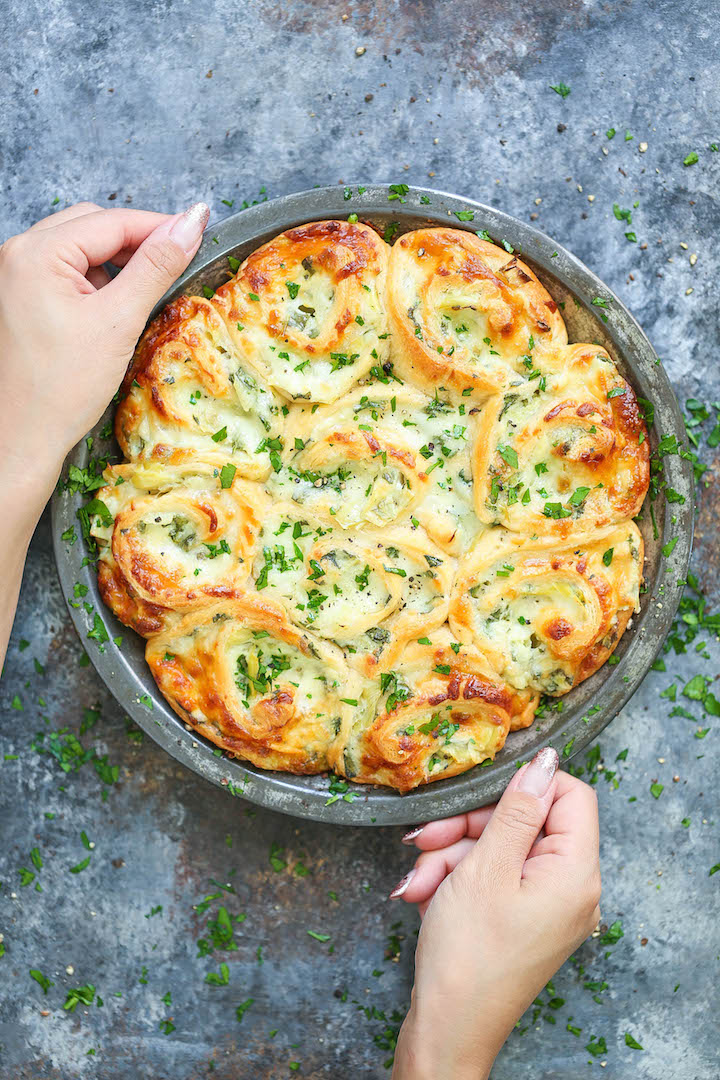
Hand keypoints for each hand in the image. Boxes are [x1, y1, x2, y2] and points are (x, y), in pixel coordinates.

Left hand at [0, 199, 208, 665]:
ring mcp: (14, 276)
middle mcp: (18, 254)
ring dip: (116, 262)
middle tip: (178, 264)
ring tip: (144, 293)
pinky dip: (95, 281)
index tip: (200, 233)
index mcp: (37, 252)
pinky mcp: (19, 298)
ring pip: (79, 248)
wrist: (22, 437)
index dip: (160, 226)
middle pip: (92, 226)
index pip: (111, 221)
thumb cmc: (62, 388)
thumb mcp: (119, 321)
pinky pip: (65, 272)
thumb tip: (192, 222)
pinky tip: (113, 309)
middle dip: (136, 241)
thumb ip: (157, 266)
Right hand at [390, 748, 600, 1079]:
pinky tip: (424, 894)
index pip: (571, 795)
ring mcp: (546, 905)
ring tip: (418, 881)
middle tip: (427, 839)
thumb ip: (517, 809)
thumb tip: (544, 762)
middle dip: (469, 826)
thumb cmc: (468, 956)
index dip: (526, 785)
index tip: (478, 794)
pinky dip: (456, 878)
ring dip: (451, 855)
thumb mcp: (486, 868)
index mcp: (576, 873)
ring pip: (500, 847)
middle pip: (527, 820)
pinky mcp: (522, 918)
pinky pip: (493, 876)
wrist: (448, 1029)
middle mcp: (571, 888)